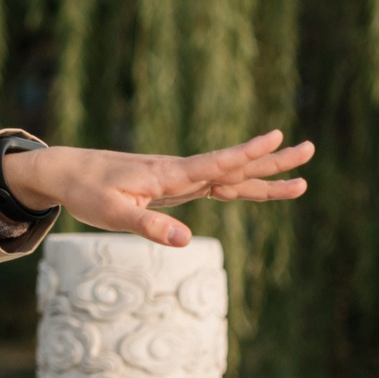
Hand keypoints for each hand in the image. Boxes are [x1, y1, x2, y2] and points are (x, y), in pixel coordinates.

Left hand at [1, 129, 314, 247]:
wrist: (67, 172)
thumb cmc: (87, 192)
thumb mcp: (112, 215)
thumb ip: (149, 227)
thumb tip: (186, 241)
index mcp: (168, 174)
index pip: (215, 163)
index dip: (245, 153)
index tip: (277, 137)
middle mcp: (179, 172)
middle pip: (234, 167)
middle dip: (272, 160)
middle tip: (311, 149)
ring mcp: (179, 177)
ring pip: (230, 176)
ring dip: (264, 175)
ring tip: (302, 178)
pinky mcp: (175, 185)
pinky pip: (215, 185)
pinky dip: (240, 185)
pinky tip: (258, 186)